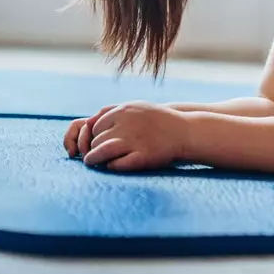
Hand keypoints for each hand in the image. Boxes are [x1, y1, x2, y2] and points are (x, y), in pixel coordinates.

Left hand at [63, 101, 189, 171]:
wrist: (184, 131)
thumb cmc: (158, 120)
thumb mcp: (136, 107)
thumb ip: (113, 111)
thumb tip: (89, 121)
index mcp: (123, 111)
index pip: (95, 126)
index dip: (93, 136)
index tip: (96, 143)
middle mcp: (126, 124)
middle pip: (96, 140)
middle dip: (92, 149)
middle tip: (93, 156)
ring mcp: (133, 141)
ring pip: (101, 152)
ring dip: (93, 159)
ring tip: (92, 163)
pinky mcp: (141, 157)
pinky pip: (116, 164)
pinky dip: (110, 166)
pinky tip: (111, 166)